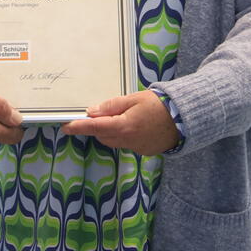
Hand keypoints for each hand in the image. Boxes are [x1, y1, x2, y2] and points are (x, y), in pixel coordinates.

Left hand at [61, 90, 179, 154]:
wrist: (185, 118)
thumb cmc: (159, 104)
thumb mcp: (134, 99)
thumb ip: (112, 106)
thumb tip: (92, 112)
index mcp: (124, 126)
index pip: (95, 127)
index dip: (79, 127)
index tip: (66, 127)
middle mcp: (128, 141)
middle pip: (103, 136)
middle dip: (99, 126)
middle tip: (101, 114)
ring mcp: (136, 148)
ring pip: (114, 141)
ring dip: (111, 131)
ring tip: (124, 116)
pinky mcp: (144, 151)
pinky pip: (127, 144)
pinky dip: (125, 136)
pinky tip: (136, 125)